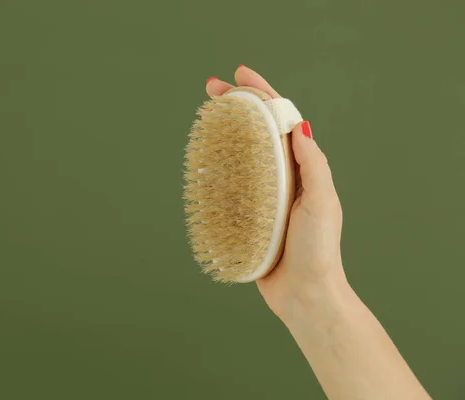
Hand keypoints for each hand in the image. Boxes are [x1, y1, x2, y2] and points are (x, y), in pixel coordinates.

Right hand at [206, 65, 345, 317]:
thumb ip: (311, 164)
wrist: (305, 294)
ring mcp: (264, 195)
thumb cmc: (318, 249)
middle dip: (236, 106)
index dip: (261, 94)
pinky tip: (202, 164)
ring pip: (241, 155)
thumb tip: (299, 124)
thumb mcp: (322, 201)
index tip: (237, 76)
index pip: (280, 121)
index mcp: (301, 168)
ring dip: (224, 133)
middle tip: (210, 91)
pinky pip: (230, 186)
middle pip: (256, 131)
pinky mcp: (249, 215)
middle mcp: (282, 176)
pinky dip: (216, 170)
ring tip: (205, 119)